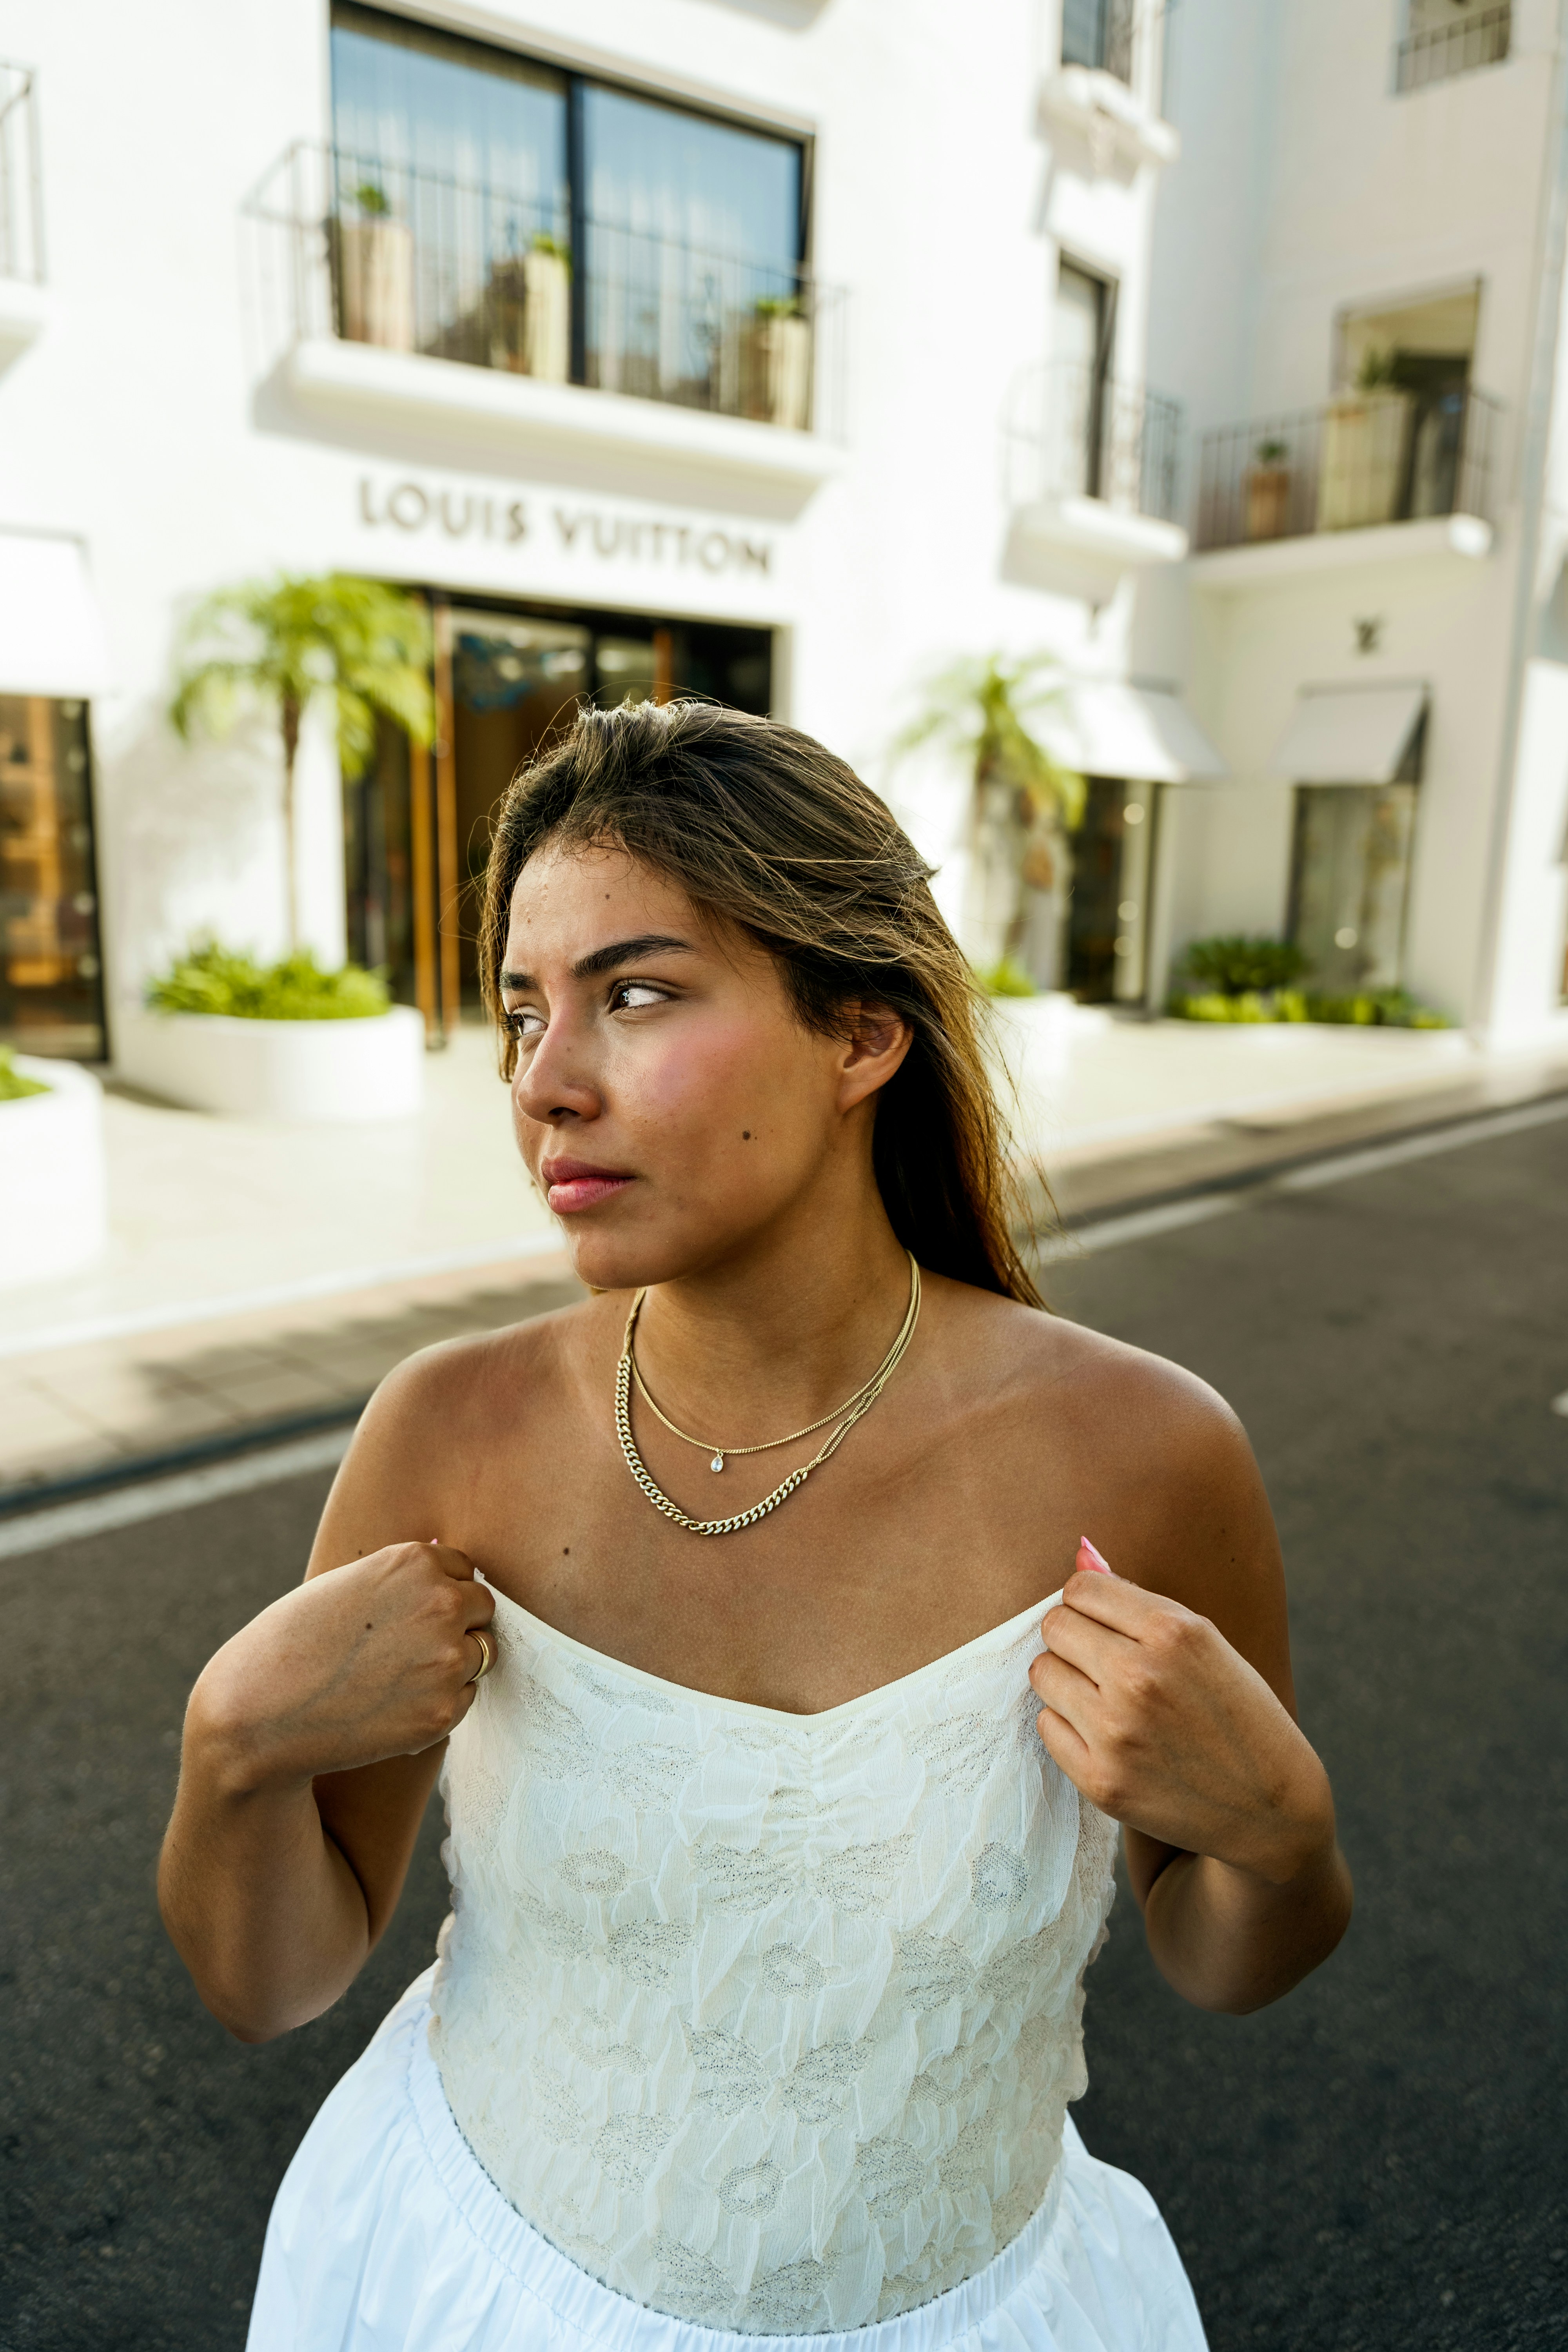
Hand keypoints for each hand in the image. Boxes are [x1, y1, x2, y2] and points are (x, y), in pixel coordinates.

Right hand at [187, 1541, 494, 1795]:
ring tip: (399, 1679)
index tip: (412, 1616)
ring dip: (452, 1665)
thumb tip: (446, 1565)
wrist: (258, 1713)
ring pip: (480, 1655)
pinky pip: (464, 1699)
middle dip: (457, 1626)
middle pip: (482, 1609)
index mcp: (416, 1562)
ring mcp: (446, 1659)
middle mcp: (442, 1603)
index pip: (463, 1570)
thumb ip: (401, 1579)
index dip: (440, 1593)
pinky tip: (395, 1706)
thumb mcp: (346, 1586)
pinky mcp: (443, 1711)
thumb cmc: (290, 1644)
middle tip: (411, 1650)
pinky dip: (440, 1703)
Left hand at [1030, 1540, 1333, 1884]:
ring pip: (1042, 1672)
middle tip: (1102, 1661)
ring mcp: (1117, 1732)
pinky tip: (1107, 1735)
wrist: (1271, 1808)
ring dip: (1065, 1679)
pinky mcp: (1101, 1780)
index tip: (1104, 1622)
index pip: (1081, 1589)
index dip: (1088, 1603)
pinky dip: (1068, 1725)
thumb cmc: (1237, 1713)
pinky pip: (1047, 1725)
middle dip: (1073, 1637)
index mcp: (1172, 1632)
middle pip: (1055, 1626)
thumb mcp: (1204, 1642)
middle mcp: (1140, 1677)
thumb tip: (1080, 1553)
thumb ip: (1135, 1599)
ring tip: (1104, 1697)